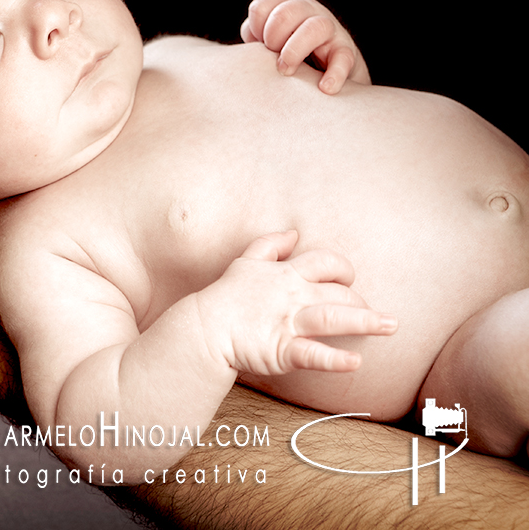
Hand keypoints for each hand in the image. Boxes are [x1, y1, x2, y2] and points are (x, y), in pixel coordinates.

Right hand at [200, 231, 395, 374]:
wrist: (204, 327)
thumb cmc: (227, 295)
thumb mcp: (246, 261)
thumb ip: (271, 244)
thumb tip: (293, 233)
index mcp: (286, 273)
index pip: (326, 262)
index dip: (344, 268)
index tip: (350, 279)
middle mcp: (293, 296)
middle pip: (339, 292)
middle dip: (363, 302)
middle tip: (378, 317)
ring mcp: (288, 323)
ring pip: (334, 318)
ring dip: (366, 322)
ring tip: (391, 327)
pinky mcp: (282, 350)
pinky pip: (313, 354)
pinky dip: (335, 360)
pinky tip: (355, 362)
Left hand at [240, 0, 370, 93]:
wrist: (327, 76)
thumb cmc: (287, 57)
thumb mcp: (267, 44)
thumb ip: (254, 38)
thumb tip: (249, 45)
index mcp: (283, 6)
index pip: (261, 7)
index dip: (255, 30)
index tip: (260, 47)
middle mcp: (308, 11)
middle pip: (287, 12)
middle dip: (274, 37)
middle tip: (274, 61)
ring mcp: (330, 30)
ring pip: (316, 27)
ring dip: (295, 50)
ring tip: (287, 71)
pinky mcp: (346, 52)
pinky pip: (343, 57)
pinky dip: (334, 73)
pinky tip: (324, 88)